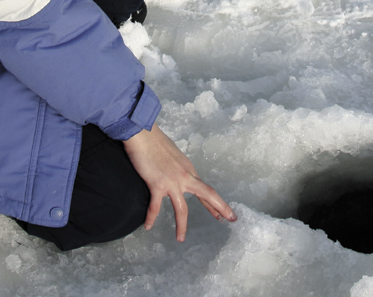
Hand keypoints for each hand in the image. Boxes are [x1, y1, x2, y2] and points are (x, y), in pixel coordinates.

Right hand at [123, 124, 236, 241]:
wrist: (142, 134)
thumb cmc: (154, 141)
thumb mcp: (173, 155)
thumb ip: (177, 168)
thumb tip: (175, 174)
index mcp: (188, 169)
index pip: (205, 189)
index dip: (215, 203)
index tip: (224, 213)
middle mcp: (185, 176)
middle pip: (207, 194)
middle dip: (220, 208)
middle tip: (230, 220)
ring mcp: (172, 181)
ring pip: (181, 209)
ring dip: (181, 226)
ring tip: (181, 239)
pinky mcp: (157, 184)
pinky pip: (155, 207)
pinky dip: (151, 218)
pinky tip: (148, 227)